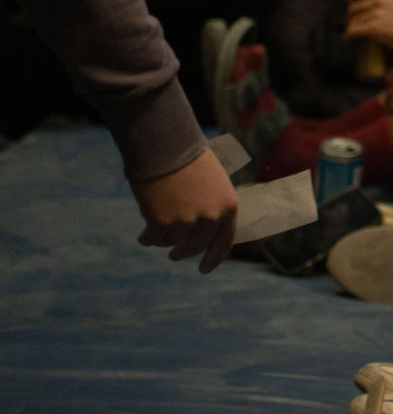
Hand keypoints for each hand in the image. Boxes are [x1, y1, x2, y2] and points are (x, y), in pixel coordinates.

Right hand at [130, 148, 238, 272]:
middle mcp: (210, 217)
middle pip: (196, 246)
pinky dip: (147, 238)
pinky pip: (152, 238)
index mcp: (228, 206)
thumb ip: (212, 205)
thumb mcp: (214, 182)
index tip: (205, 269)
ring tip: (157, 229)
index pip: (224, 241)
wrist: (166, 145)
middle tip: (176, 256)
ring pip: (171, 241)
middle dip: (184, 253)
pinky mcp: (161, 221)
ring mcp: (186, 221)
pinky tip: (143, 235)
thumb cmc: (189, 158)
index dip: (215, 258)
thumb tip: (204, 229)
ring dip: (163, 239)